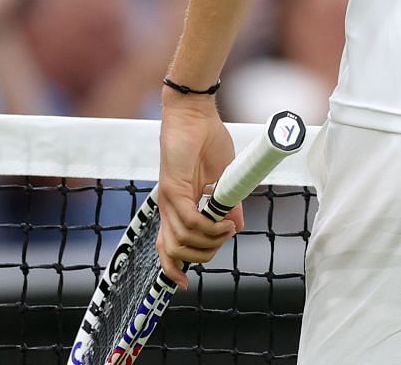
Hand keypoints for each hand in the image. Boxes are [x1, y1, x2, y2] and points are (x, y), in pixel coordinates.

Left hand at [155, 93, 240, 285]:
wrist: (196, 115)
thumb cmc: (208, 141)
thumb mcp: (223, 180)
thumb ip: (227, 206)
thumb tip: (234, 229)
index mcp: (177, 207)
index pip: (166, 248)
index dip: (172, 270)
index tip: (185, 284)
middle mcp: (168, 208)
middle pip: (175, 252)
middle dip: (202, 255)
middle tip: (225, 238)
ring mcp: (169, 199)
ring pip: (182, 240)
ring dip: (209, 241)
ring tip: (227, 229)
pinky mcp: (173, 188)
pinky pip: (189, 220)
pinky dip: (207, 226)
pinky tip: (222, 222)